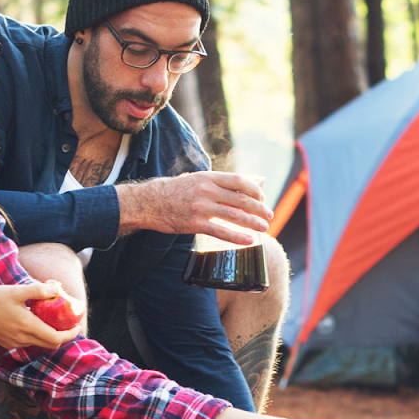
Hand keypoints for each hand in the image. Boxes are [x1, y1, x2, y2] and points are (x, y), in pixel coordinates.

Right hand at [0, 282, 81, 349]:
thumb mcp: (16, 291)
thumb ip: (38, 291)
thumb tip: (57, 289)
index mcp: (29, 327)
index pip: (57, 339)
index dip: (70, 334)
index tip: (77, 326)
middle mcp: (24, 339)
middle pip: (51, 344)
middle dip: (63, 336)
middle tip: (69, 324)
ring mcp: (15, 343)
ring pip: (39, 343)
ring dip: (49, 335)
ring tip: (52, 320)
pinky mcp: (8, 343)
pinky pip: (28, 341)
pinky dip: (36, 334)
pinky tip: (34, 321)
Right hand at [120, 171, 271, 242]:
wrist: (148, 202)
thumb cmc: (175, 191)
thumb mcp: (197, 179)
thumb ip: (220, 182)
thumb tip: (250, 183)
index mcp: (208, 177)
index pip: (239, 181)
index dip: (255, 191)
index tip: (262, 198)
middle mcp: (206, 190)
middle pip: (241, 199)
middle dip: (259, 208)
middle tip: (269, 215)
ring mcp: (200, 207)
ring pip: (234, 216)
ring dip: (253, 222)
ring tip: (265, 228)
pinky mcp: (194, 224)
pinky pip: (221, 232)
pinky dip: (237, 237)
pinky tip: (249, 241)